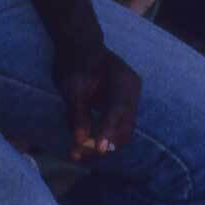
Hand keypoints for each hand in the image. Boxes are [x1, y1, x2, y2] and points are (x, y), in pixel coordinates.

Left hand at [54, 43, 140, 161]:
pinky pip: (116, 127)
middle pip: (125, 127)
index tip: (98, 150)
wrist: (80, 48)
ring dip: (102, 145)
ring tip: (77, 155)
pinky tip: (84, 145)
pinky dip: (101, 137)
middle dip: (104, 144)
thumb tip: (79, 141)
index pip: (119, 110)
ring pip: (122, 131)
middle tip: (78, 156)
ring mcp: (128, 100)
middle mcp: (131, 92)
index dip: (109, 131)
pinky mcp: (120, 107)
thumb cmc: (76, 62)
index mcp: (123, 81)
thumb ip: (78, 114)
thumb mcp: (73, 88)